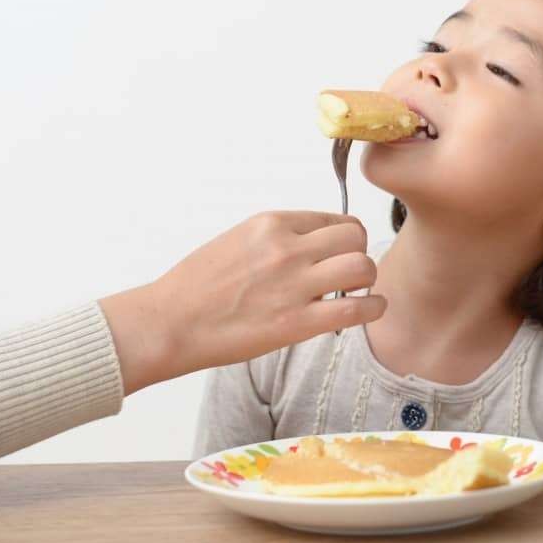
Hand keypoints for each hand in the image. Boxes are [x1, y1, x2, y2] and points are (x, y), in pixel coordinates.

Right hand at [98, 211, 383, 393]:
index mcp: (271, 224)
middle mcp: (287, 248)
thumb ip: (277, 239)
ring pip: (363, 266)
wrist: (169, 323)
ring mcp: (294, 284)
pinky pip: (356, 308)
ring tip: (355, 292)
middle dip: (359, 254)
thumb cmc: (195, 286)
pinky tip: (369, 309)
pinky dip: (373, 307)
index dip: (344, 238)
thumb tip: (311, 245)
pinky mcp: (297, 323)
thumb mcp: (238, 240)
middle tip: (350, 273)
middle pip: (355, 237)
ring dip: (366, 280)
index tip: (339, 254)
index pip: (334, 220)